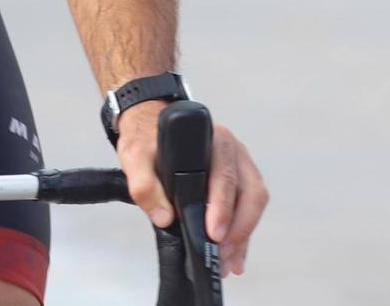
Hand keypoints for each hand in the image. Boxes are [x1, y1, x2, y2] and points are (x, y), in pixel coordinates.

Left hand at [116, 101, 268, 277]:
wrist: (150, 126)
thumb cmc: (147, 140)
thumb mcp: (136, 157)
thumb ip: (144, 184)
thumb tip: (165, 218)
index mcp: (213, 140)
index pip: (224, 175)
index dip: (222, 206)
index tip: (213, 234)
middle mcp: (233, 152)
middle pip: (249, 193)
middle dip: (238, 229)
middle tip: (220, 256)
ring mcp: (240, 167)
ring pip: (253, 204)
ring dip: (242, 236)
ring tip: (226, 264)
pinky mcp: (238, 183)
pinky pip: (248, 211)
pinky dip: (242, 236)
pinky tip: (234, 258)